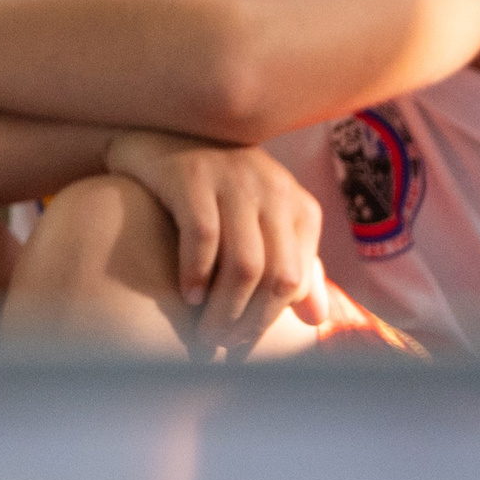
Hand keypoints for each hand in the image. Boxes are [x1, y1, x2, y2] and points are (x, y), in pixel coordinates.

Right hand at [105, 129, 329, 361]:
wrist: (162, 134)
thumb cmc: (216, 191)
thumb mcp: (262, 224)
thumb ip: (292, 266)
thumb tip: (318, 319)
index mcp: (298, 206)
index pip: (296, 281)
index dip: (270, 321)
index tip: (241, 345)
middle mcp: (273, 189)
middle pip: (275, 276)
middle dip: (248, 321)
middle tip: (220, 343)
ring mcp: (232, 179)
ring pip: (244, 263)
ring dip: (224, 308)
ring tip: (204, 332)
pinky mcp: (192, 175)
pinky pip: (202, 236)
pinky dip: (196, 274)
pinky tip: (185, 296)